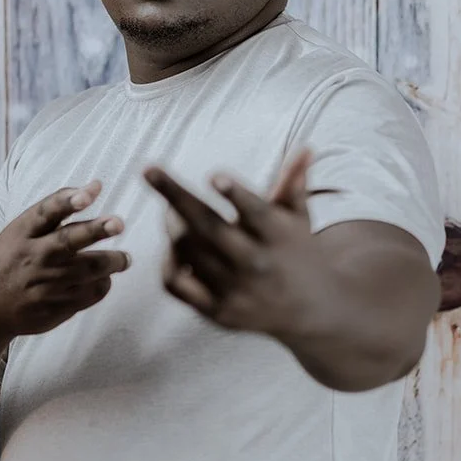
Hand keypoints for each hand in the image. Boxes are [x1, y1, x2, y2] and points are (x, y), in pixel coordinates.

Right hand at [0, 180, 129, 338]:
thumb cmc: (10, 261)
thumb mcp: (19, 232)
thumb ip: (54, 210)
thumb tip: (96, 186)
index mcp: (22, 233)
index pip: (46, 211)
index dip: (69, 199)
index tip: (92, 192)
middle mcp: (35, 256)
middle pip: (70, 239)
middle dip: (96, 230)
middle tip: (118, 223)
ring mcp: (46, 283)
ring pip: (90, 268)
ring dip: (114, 261)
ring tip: (124, 259)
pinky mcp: (57, 306)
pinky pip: (92, 293)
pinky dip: (103, 283)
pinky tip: (103, 279)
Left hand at [143, 150, 326, 337]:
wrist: (310, 312)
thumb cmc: (297, 252)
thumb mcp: (299, 218)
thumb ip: (293, 184)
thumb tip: (305, 147)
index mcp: (279, 237)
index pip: (256, 213)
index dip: (236, 194)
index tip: (215, 175)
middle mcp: (256, 263)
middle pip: (209, 228)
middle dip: (175, 197)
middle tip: (149, 170)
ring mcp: (234, 289)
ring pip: (188, 250)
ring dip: (173, 224)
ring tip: (172, 208)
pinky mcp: (216, 310)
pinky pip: (176, 283)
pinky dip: (167, 261)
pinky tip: (173, 245)